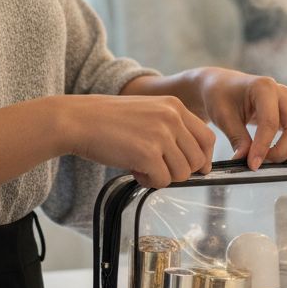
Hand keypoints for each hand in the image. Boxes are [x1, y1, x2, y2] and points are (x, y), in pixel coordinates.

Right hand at [61, 93, 216, 187]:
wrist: (78, 120)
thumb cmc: (109, 121)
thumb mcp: (148, 113)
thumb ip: (172, 129)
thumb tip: (197, 162)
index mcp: (174, 106)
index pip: (207, 138)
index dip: (202, 158)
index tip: (191, 167)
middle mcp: (172, 118)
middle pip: (198, 160)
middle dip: (180, 170)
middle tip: (157, 166)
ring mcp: (161, 135)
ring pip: (182, 174)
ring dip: (163, 176)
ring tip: (142, 166)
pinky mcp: (148, 154)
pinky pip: (163, 181)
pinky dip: (149, 181)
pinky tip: (134, 169)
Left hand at [196, 68, 286, 168]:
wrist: (223, 86)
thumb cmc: (220, 97)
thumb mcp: (222, 116)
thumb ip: (237, 138)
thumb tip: (244, 160)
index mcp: (263, 87)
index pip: (270, 122)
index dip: (263, 147)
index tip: (253, 165)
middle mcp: (283, 93)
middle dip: (281, 151)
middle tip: (261, 163)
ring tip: (271, 159)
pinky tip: (280, 153)